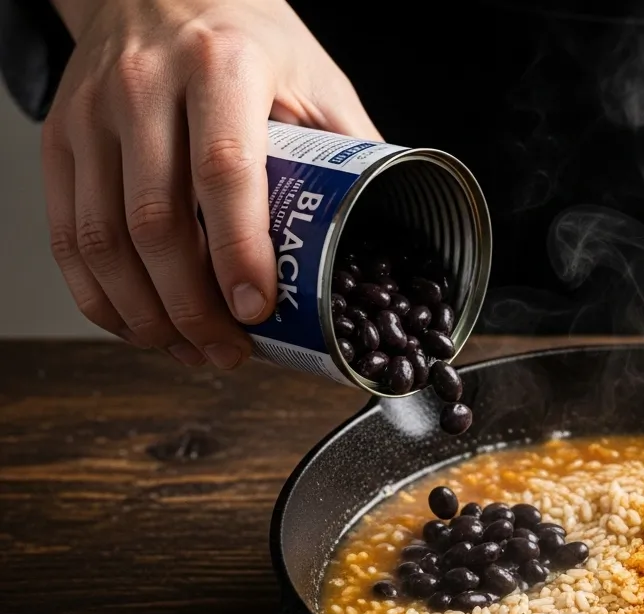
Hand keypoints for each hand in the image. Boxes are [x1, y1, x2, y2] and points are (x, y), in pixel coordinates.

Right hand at [42, 0, 378, 367]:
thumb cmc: (246, 38)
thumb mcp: (316, 78)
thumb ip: (352, 151)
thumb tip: (390, 235)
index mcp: (222, 67)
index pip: (223, 172)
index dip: (238, 253)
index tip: (258, 310)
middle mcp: (144, 87)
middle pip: (155, 221)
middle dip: (193, 308)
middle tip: (232, 352)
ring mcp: (91, 115)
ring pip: (102, 239)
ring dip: (148, 315)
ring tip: (194, 350)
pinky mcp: (60, 140)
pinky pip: (67, 237)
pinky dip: (101, 297)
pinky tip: (141, 325)